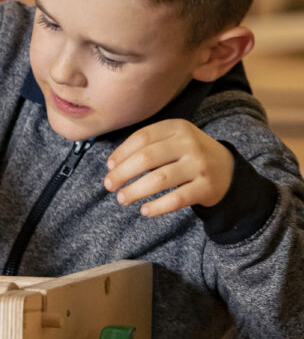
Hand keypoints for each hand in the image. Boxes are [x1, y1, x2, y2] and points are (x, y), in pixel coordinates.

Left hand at [104, 119, 234, 216]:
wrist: (229, 170)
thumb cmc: (188, 155)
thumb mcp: (172, 140)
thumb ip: (146, 146)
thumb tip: (112, 165)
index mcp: (177, 127)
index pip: (142, 137)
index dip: (121, 153)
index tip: (109, 167)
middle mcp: (189, 143)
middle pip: (146, 158)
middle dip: (122, 173)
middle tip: (109, 185)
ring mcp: (200, 165)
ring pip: (159, 179)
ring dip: (135, 191)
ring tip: (122, 198)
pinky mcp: (207, 187)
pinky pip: (177, 199)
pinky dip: (158, 206)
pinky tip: (145, 211)